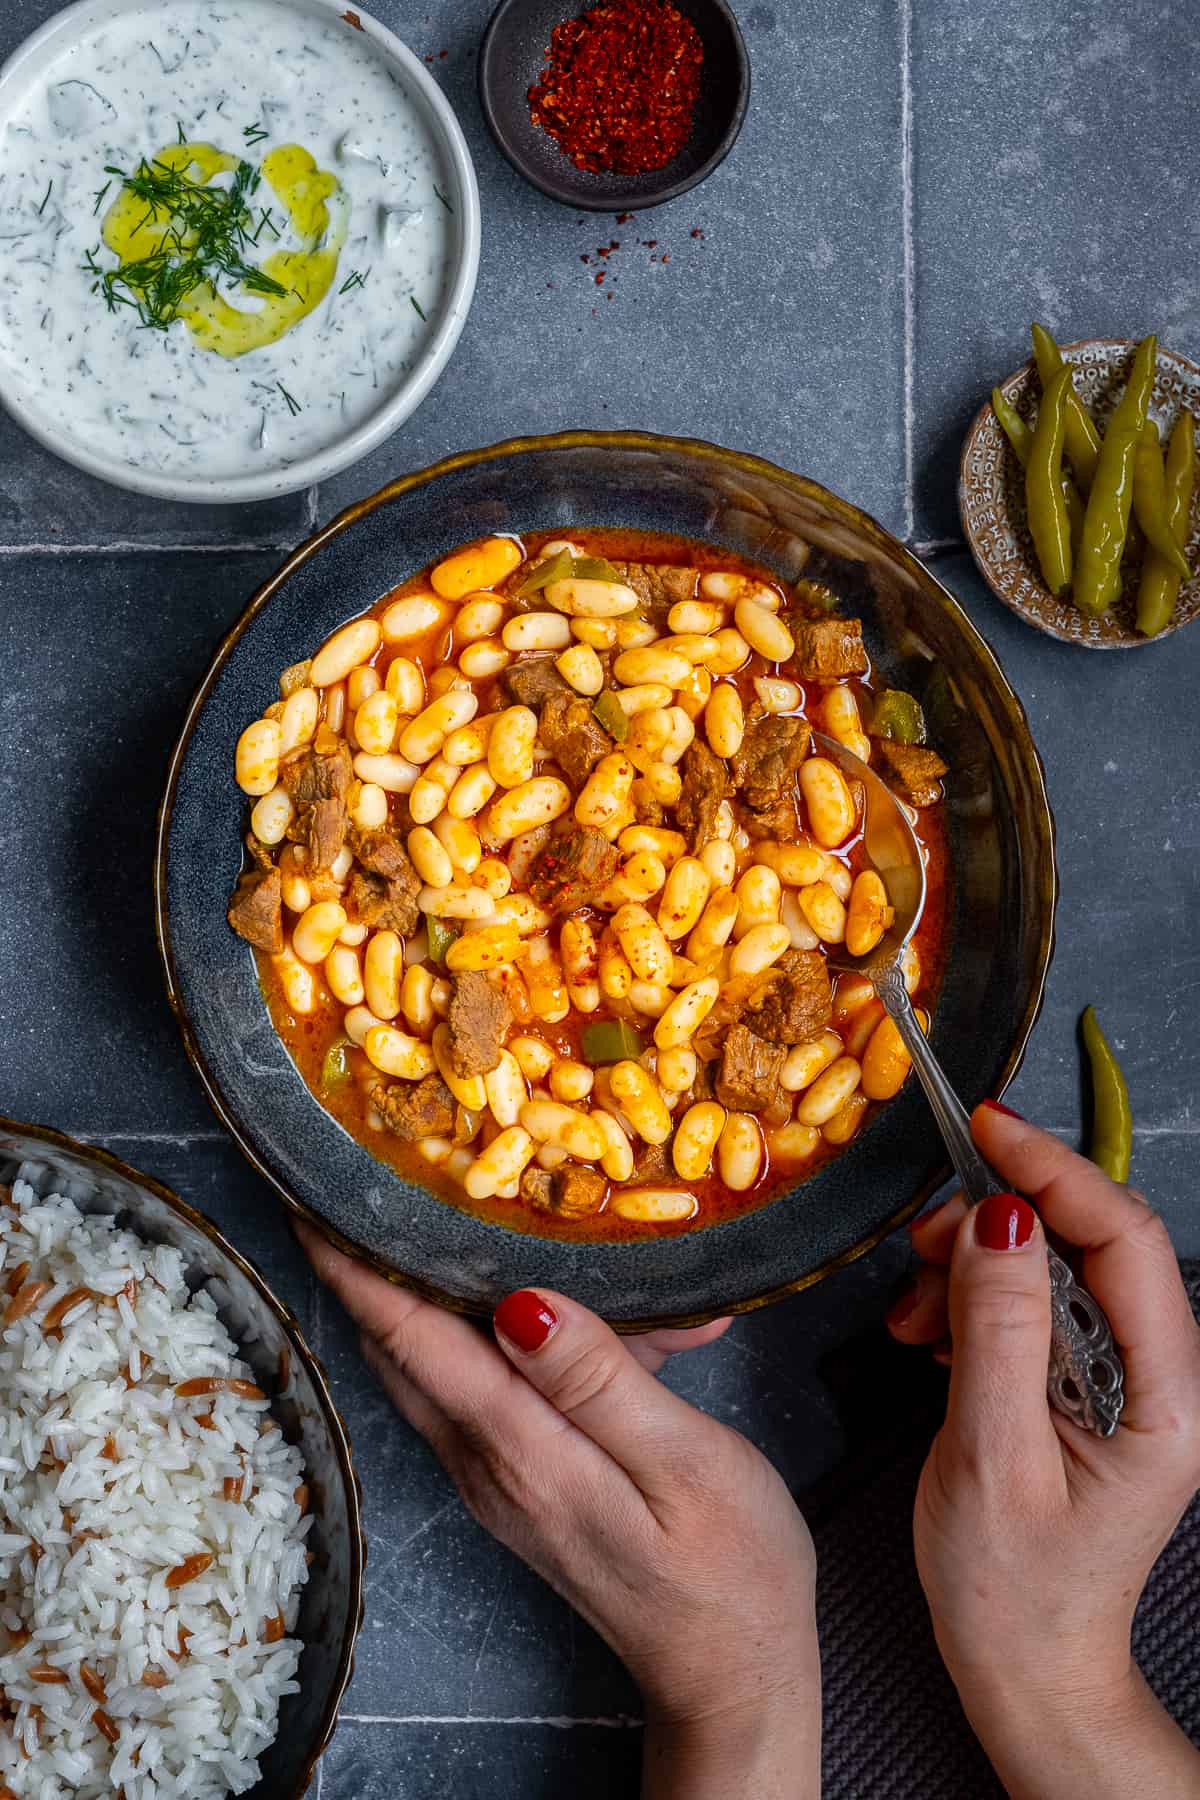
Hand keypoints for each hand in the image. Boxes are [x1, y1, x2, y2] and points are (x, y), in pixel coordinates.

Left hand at [297, 1224, 820, 1799]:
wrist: (733, 1674)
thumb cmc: (728, 1569)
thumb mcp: (683, 1463)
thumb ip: (597, 1381)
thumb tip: (518, 1303)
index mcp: (520, 1450)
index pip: (409, 1339)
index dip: (355, 1265)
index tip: (315, 1198)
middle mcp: (487, 1463)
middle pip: (402, 1346)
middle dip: (374, 1263)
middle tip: (375, 1180)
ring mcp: (499, 1478)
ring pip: (436, 1364)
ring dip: (433, 1292)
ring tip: (455, 1213)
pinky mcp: (523, 1483)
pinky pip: (483, 1388)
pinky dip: (497, 1333)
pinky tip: (575, 1305)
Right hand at [887, 1102, 1199, 1799]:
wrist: (1024, 1667)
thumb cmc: (1013, 1590)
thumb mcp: (991, 1458)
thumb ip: (997, 1331)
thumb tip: (996, 1218)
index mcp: (1163, 1393)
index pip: (1124, 1240)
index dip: (1056, 1171)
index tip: (985, 1127)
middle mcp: (1155, 1372)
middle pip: (1089, 1240)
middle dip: (1000, 1216)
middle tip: (920, 1234)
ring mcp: (1116, 1376)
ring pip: (1050, 1264)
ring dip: (972, 1262)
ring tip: (910, 1307)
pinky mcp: (1075, 1382)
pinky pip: (1026, 1302)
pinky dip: (968, 1299)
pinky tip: (927, 1333)